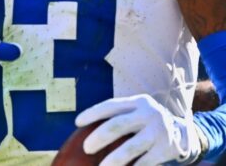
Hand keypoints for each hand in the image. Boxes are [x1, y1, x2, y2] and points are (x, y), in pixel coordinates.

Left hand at [75, 94, 204, 165]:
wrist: (185, 133)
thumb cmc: (148, 122)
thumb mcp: (138, 111)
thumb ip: (118, 115)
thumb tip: (82, 127)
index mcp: (139, 102)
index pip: (111, 106)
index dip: (92, 113)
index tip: (77, 122)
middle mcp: (149, 115)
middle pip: (118, 126)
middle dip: (98, 137)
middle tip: (86, 148)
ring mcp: (159, 132)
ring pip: (130, 148)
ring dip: (113, 160)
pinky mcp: (166, 150)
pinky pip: (144, 162)